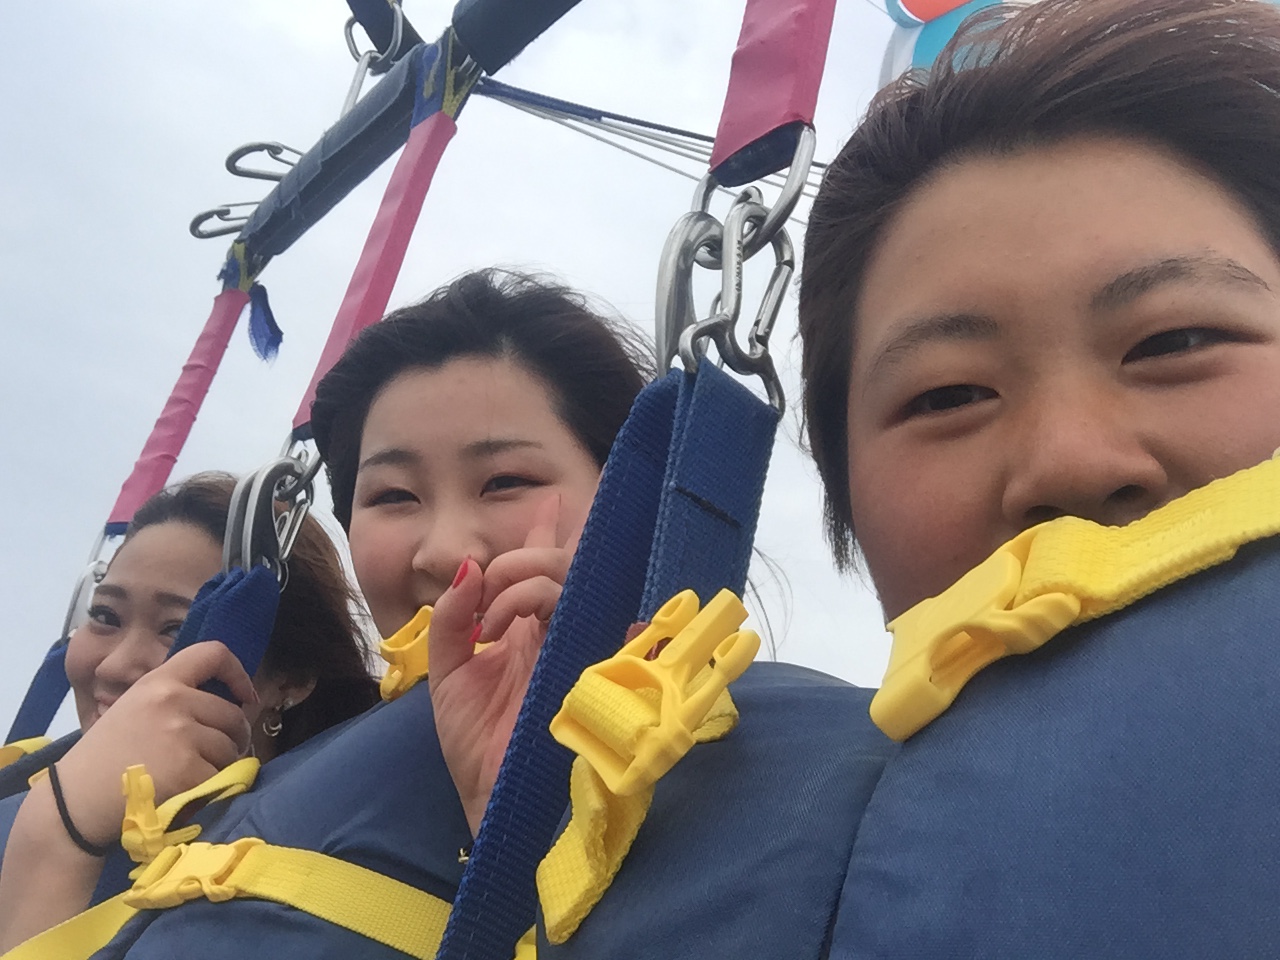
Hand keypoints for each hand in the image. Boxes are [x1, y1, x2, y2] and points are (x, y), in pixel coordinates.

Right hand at [54, 641, 255, 846]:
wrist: (74, 802)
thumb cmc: (103, 758)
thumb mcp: (133, 708)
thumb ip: (174, 699)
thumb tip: (227, 705)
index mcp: (158, 682)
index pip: (212, 653)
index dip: (238, 673)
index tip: (246, 697)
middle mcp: (173, 701)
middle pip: (232, 714)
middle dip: (234, 738)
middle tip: (217, 756)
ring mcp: (182, 735)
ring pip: (230, 748)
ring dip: (222, 766)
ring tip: (193, 776)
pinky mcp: (188, 770)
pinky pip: (221, 777)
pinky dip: (212, 789)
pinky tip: (188, 794)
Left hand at [429, 495, 576, 834]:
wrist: (490, 794)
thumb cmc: (475, 743)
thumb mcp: (447, 672)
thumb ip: (452, 620)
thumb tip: (469, 571)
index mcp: (524, 629)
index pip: (539, 567)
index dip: (544, 530)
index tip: (548, 502)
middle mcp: (553, 631)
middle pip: (560, 565)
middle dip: (520, 560)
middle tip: (488, 589)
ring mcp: (571, 646)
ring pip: (571, 582)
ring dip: (525, 584)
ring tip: (494, 620)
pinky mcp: (585, 665)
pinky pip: (595, 618)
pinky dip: (555, 606)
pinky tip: (517, 625)